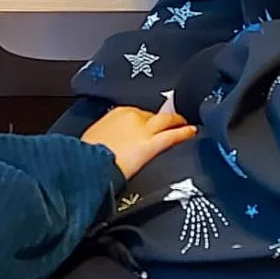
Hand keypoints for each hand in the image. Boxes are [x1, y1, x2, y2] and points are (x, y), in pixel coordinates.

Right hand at [81, 106, 196, 178]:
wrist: (88, 164)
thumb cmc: (87, 154)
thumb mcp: (93, 138)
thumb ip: (106, 136)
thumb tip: (107, 143)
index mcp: (116, 113)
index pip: (136, 113)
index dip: (144, 120)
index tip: (147, 126)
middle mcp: (132, 116)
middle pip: (152, 116)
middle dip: (160, 120)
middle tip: (170, 123)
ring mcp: (143, 129)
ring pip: (166, 120)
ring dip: (176, 120)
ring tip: (185, 123)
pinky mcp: (152, 144)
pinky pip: (172, 135)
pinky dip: (183, 132)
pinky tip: (192, 132)